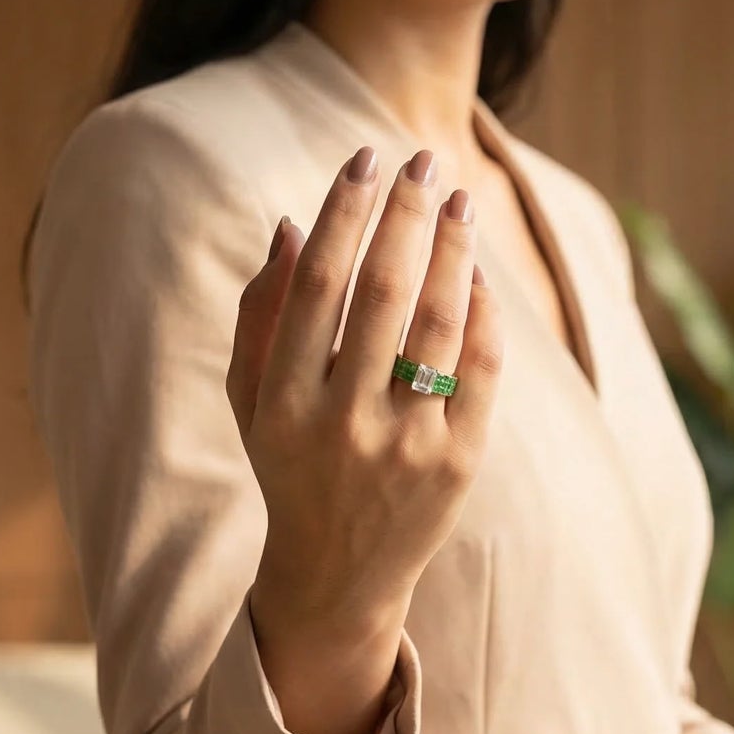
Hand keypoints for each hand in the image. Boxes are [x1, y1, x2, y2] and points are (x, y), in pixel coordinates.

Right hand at [229, 143, 503, 643]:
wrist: (338, 572)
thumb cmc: (291, 467)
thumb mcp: (251, 402)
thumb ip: (259, 315)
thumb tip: (287, 224)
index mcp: (282, 404)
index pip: (318, 284)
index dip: (344, 212)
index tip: (365, 161)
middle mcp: (344, 424)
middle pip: (384, 291)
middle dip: (407, 213)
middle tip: (424, 161)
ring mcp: (407, 446)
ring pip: (440, 323)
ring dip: (455, 249)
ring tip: (461, 202)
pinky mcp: (458, 464)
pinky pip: (480, 369)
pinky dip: (482, 313)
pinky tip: (477, 274)